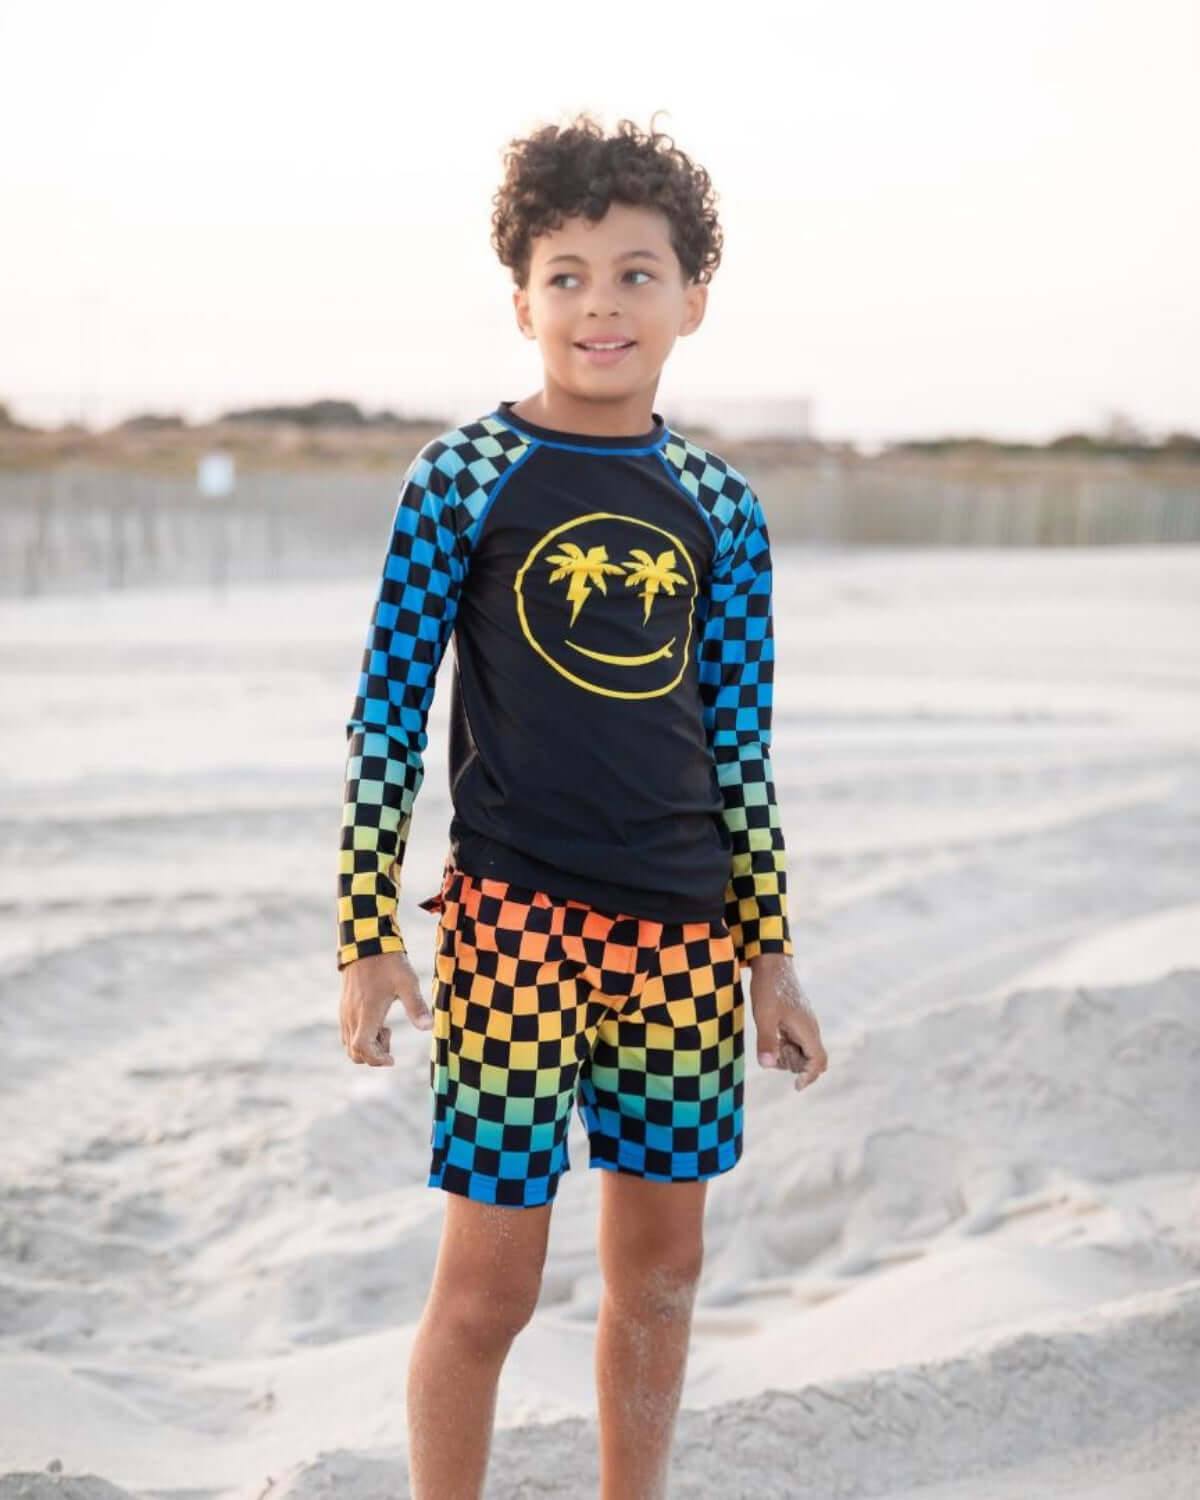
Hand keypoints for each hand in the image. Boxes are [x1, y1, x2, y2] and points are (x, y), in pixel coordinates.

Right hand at [339, 949, 432, 1066]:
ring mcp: (345, 1012)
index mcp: (367, 1013)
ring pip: (349, 1044)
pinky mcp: (344, 1006)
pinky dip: (360, 1035)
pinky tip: (377, 1019)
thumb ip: (416, 1006)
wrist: (366, 943)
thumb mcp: (407, 983)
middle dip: (373, 1055)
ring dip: (367, 1045)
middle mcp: (352, 1016)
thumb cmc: (389, 963)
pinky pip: (347, 1032)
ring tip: (386, 1027)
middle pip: (354, 1052)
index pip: (362, 1048)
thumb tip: (428, 1028)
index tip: (392, 1059)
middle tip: (390, 1036)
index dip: (377, 1060)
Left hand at [746, 953, 827, 1090]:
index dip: (809, 1076)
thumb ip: (767, 1041)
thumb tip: (767, 1066)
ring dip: (788, 1055)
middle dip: (794, 1064)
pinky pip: (796, 1042)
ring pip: (802, 1052)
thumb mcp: (764, 1016)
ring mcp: (805, 1025)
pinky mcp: (797, 1021)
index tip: (795, 1086)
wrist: (772, 964)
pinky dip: (785, 1045)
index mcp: (807, 1029)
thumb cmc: (768, 988)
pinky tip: (773, 1032)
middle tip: (775, 1048)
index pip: (818, 1061)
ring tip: (772, 1036)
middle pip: (811, 1061)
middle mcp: (810, 1028)